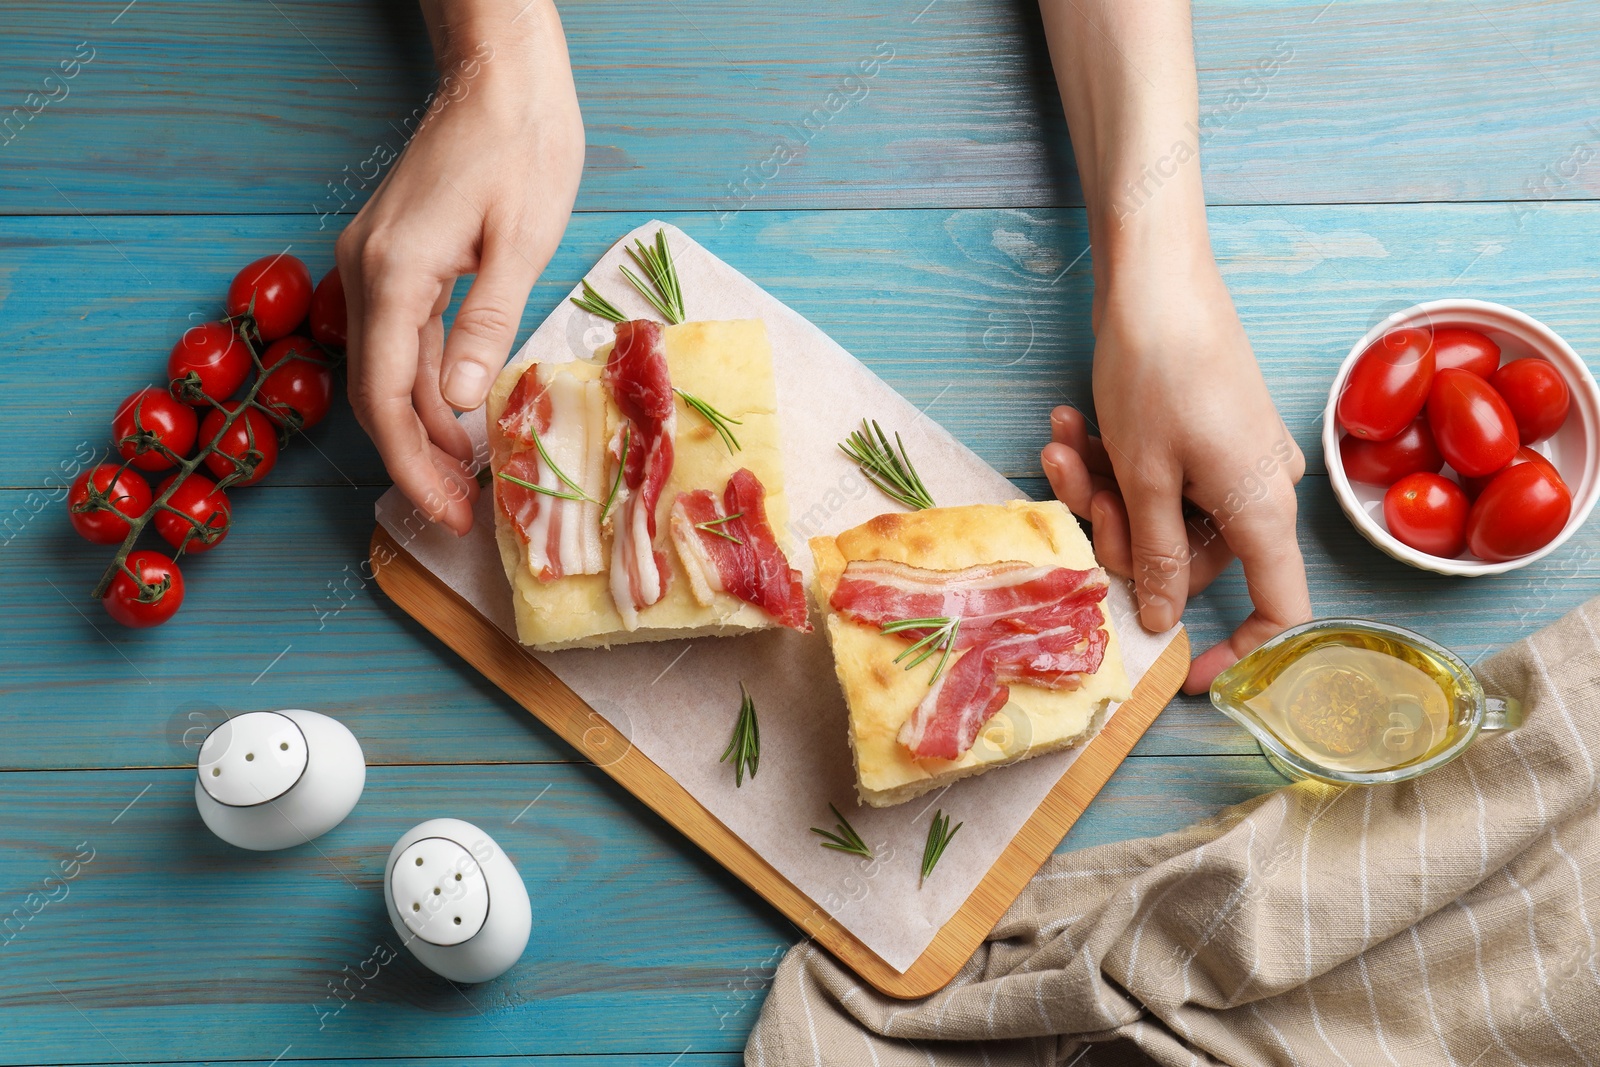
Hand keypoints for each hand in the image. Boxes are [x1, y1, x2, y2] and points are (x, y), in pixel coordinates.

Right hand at [338, 3, 583, 534]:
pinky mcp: (394, 257)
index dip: (412, 465)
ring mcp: (375, 263)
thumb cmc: (522, 147)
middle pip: (380, 392)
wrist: (500, 77)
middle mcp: (369, 271)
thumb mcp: (521, 242)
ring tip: (467, 481)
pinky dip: (429, 385)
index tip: (443, 513)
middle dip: (417, 460)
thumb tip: (464, 401)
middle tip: (460, 515)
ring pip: (391, 369)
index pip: (387, 397)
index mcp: (396, 272)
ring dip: (425, 427)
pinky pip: (403, 339)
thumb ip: (487, 323)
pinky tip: (461, 420)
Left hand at [1042, 260, 1311, 692]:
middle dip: (1121, 534)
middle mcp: (1260, 487)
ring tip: (1060, 442)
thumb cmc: (1157, 372)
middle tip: (1072, 488)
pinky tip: (1070, 425)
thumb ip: (1155, 555)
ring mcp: (1235, 456)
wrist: (1157, 274)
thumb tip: (1163, 620)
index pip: (1279, 609)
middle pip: (1191, 558)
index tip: (1185, 673)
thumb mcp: (1145, 477)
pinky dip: (1114, 459)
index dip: (1238, 651)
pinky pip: (1162, 472)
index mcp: (1262, 510)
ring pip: (1164, 513)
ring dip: (1103, 490)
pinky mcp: (1208, 429)